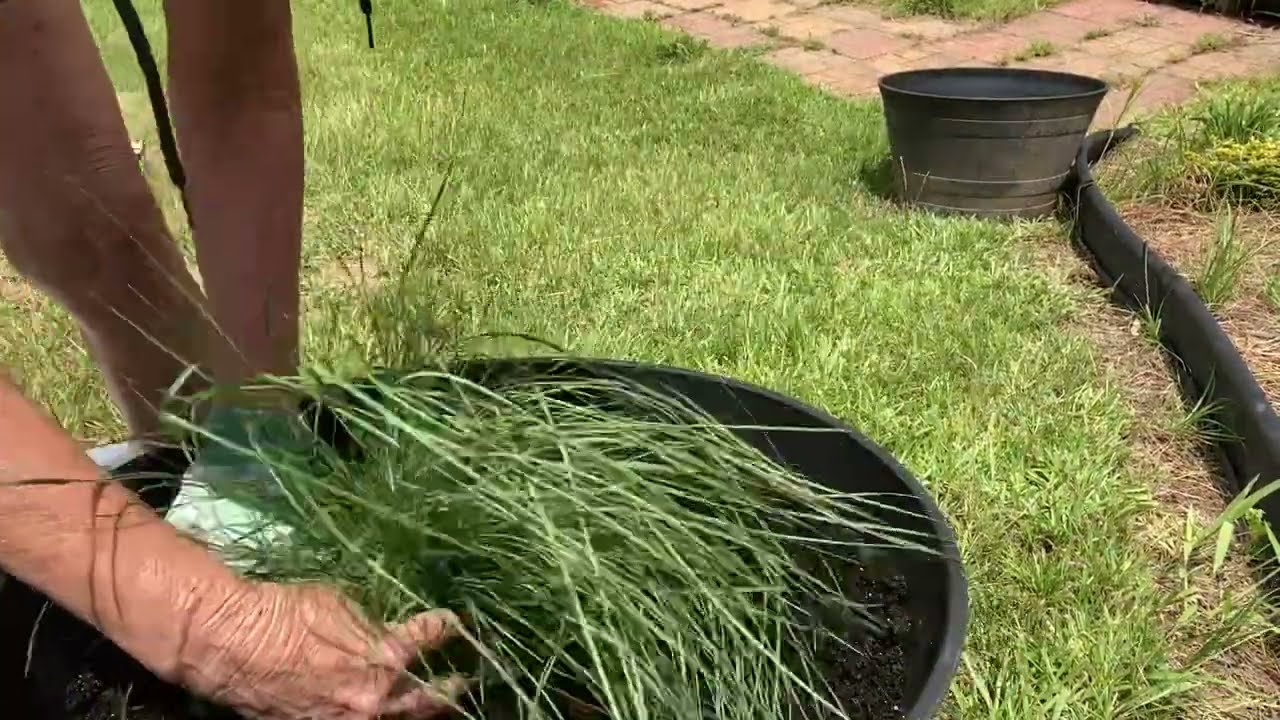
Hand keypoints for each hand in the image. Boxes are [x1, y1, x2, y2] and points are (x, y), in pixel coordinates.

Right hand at [179, 581, 464, 718]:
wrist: (234, 643)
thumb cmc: (287, 612)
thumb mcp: (339, 603)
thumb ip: (370, 624)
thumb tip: (385, 628)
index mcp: (385, 656)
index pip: (428, 639)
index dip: (442, 628)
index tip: (451, 622)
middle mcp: (374, 696)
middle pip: (425, 700)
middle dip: (448, 689)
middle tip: (463, 682)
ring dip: (421, 712)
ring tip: (438, 707)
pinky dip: (378, 716)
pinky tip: (382, 710)